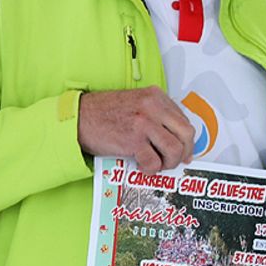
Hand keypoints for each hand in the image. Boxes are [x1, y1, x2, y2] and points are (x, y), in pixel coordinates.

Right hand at [76, 87, 194, 172]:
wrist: (78, 117)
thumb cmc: (102, 113)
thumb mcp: (134, 103)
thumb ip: (155, 115)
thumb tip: (174, 139)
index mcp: (155, 96)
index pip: (183, 119)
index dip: (186, 139)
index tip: (183, 150)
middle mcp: (153, 107)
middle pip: (186, 133)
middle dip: (184, 152)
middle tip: (174, 161)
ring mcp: (144, 123)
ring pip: (175, 149)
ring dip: (169, 162)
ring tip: (157, 164)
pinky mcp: (133, 140)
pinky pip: (154, 161)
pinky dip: (151, 168)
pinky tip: (142, 166)